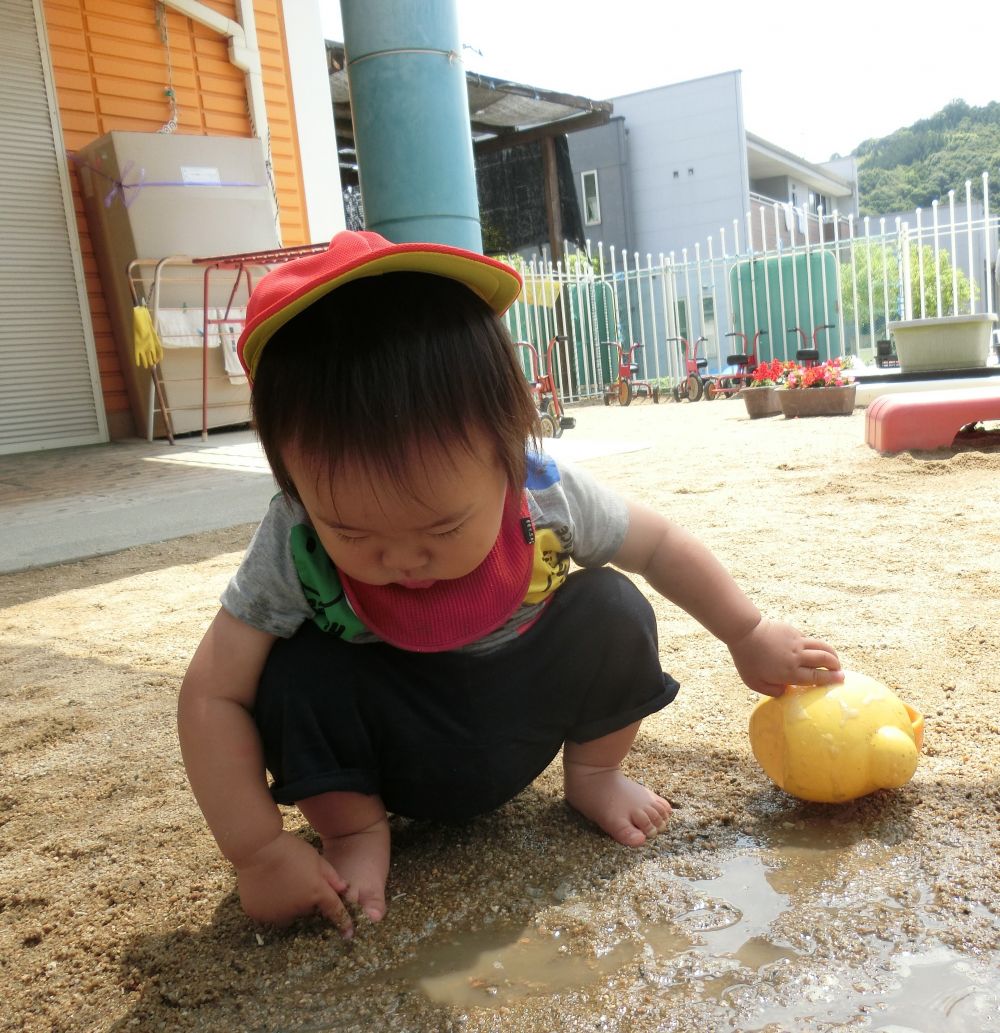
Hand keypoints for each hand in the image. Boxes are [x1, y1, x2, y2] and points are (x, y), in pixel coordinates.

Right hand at [236, 831, 353, 936]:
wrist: (257, 849)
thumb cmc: (290, 850)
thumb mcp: (316, 858)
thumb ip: (331, 876)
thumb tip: (344, 889)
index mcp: (316, 893)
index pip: (334, 911)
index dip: (343, 922)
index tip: (349, 933)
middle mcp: (298, 909)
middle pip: (307, 909)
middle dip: (306, 899)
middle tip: (296, 879)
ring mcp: (277, 915)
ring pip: (287, 913)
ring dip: (287, 904)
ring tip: (279, 882)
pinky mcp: (258, 915)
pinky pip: (268, 913)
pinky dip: (269, 904)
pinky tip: (266, 887)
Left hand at [727, 617, 842, 696]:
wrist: (744, 633)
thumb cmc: (747, 660)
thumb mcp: (754, 683)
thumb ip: (772, 691)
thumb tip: (787, 691)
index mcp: (789, 672)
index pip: (816, 677)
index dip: (831, 679)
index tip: (841, 680)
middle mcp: (797, 657)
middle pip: (825, 660)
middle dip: (836, 666)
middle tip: (840, 671)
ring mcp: (797, 642)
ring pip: (822, 646)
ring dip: (831, 653)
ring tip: (834, 660)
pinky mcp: (793, 632)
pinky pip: (809, 640)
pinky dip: (815, 646)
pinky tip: (813, 650)